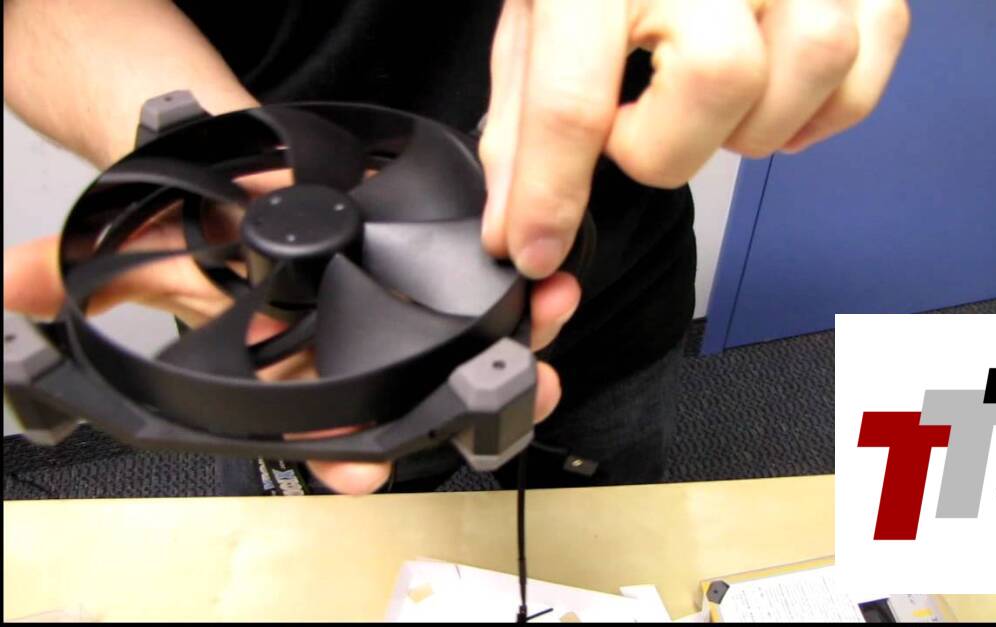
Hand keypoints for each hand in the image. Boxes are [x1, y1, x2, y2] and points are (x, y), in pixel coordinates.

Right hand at [2, 169, 575, 494]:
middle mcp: (354, 357)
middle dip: (467, 397)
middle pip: (418, 398)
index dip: (346, 451)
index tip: (369, 464)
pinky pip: (487, 299)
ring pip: (467, 351)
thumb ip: (80, 280)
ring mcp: (400, 322)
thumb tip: (9, 295)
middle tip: (515, 387)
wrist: (246, 185)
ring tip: (549, 324)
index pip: (321, 429)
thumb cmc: (210, 233)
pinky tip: (547, 285)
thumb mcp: (149, 254)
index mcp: (295, 373)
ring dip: (516, 342)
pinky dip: (523, 295)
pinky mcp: (434, 284)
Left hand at [480, 0, 909, 278]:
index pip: (574, 95)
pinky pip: (865, 65)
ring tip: (707, 104)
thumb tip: (518, 229)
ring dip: (753, 125)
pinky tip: (771, 97)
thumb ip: (525, 124)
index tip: (540, 248)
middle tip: (643, 127)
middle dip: (671, 144)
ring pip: (811, 67)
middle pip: (721, 78)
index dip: (552, 193)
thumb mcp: (543, 18)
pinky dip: (821, 112)